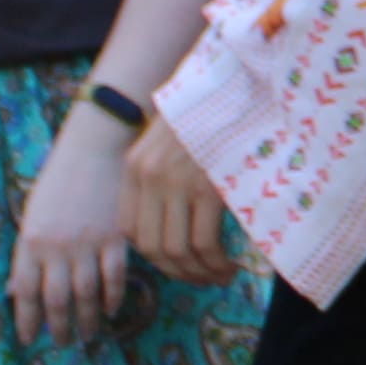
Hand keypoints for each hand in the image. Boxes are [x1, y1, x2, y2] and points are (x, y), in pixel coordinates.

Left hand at [15, 110, 139, 342]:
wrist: (95, 149)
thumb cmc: (60, 180)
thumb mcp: (33, 214)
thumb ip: (26, 254)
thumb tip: (16, 291)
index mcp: (30, 241)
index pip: (26, 292)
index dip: (27, 320)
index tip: (29, 339)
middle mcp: (57, 247)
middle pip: (56, 301)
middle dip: (58, 328)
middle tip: (62, 344)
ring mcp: (88, 244)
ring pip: (86, 295)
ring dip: (87, 320)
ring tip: (87, 335)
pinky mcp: (116, 239)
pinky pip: (114, 278)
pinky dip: (113, 298)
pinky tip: (111, 310)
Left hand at [122, 113, 239, 279]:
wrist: (234, 86)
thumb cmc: (209, 114)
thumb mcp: (170, 141)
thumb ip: (161, 175)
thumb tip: (176, 220)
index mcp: (135, 167)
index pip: (131, 231)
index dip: (154, 256)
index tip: (179, 262)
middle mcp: (149, 178)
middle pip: (152, 247)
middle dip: (178, 273)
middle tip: (203, 278)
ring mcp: (177, 184)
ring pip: (178, 251)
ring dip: (200, 274)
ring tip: (221, 275)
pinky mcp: (207, 189)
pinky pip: (205, 244)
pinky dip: (217, 264)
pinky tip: (231, 266)